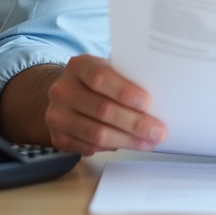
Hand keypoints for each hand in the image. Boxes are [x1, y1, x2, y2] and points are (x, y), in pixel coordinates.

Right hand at [43, 54, 167, 155]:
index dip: (124, 92)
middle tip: (158, 131)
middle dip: (135, 123)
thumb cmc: (97, 81)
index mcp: (79, 66)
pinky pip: (89, 148)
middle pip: (102, 110)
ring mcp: (57, 115)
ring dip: (127, 140)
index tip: (147, 103)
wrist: (66, 93)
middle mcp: (63, 90)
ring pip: (96, 134)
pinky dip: (112, 148)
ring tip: (149, 142)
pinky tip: (129, 144)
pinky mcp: (58, 138)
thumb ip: (126, 80)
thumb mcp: (108, 70)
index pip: (100, 78)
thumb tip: (158, 103)